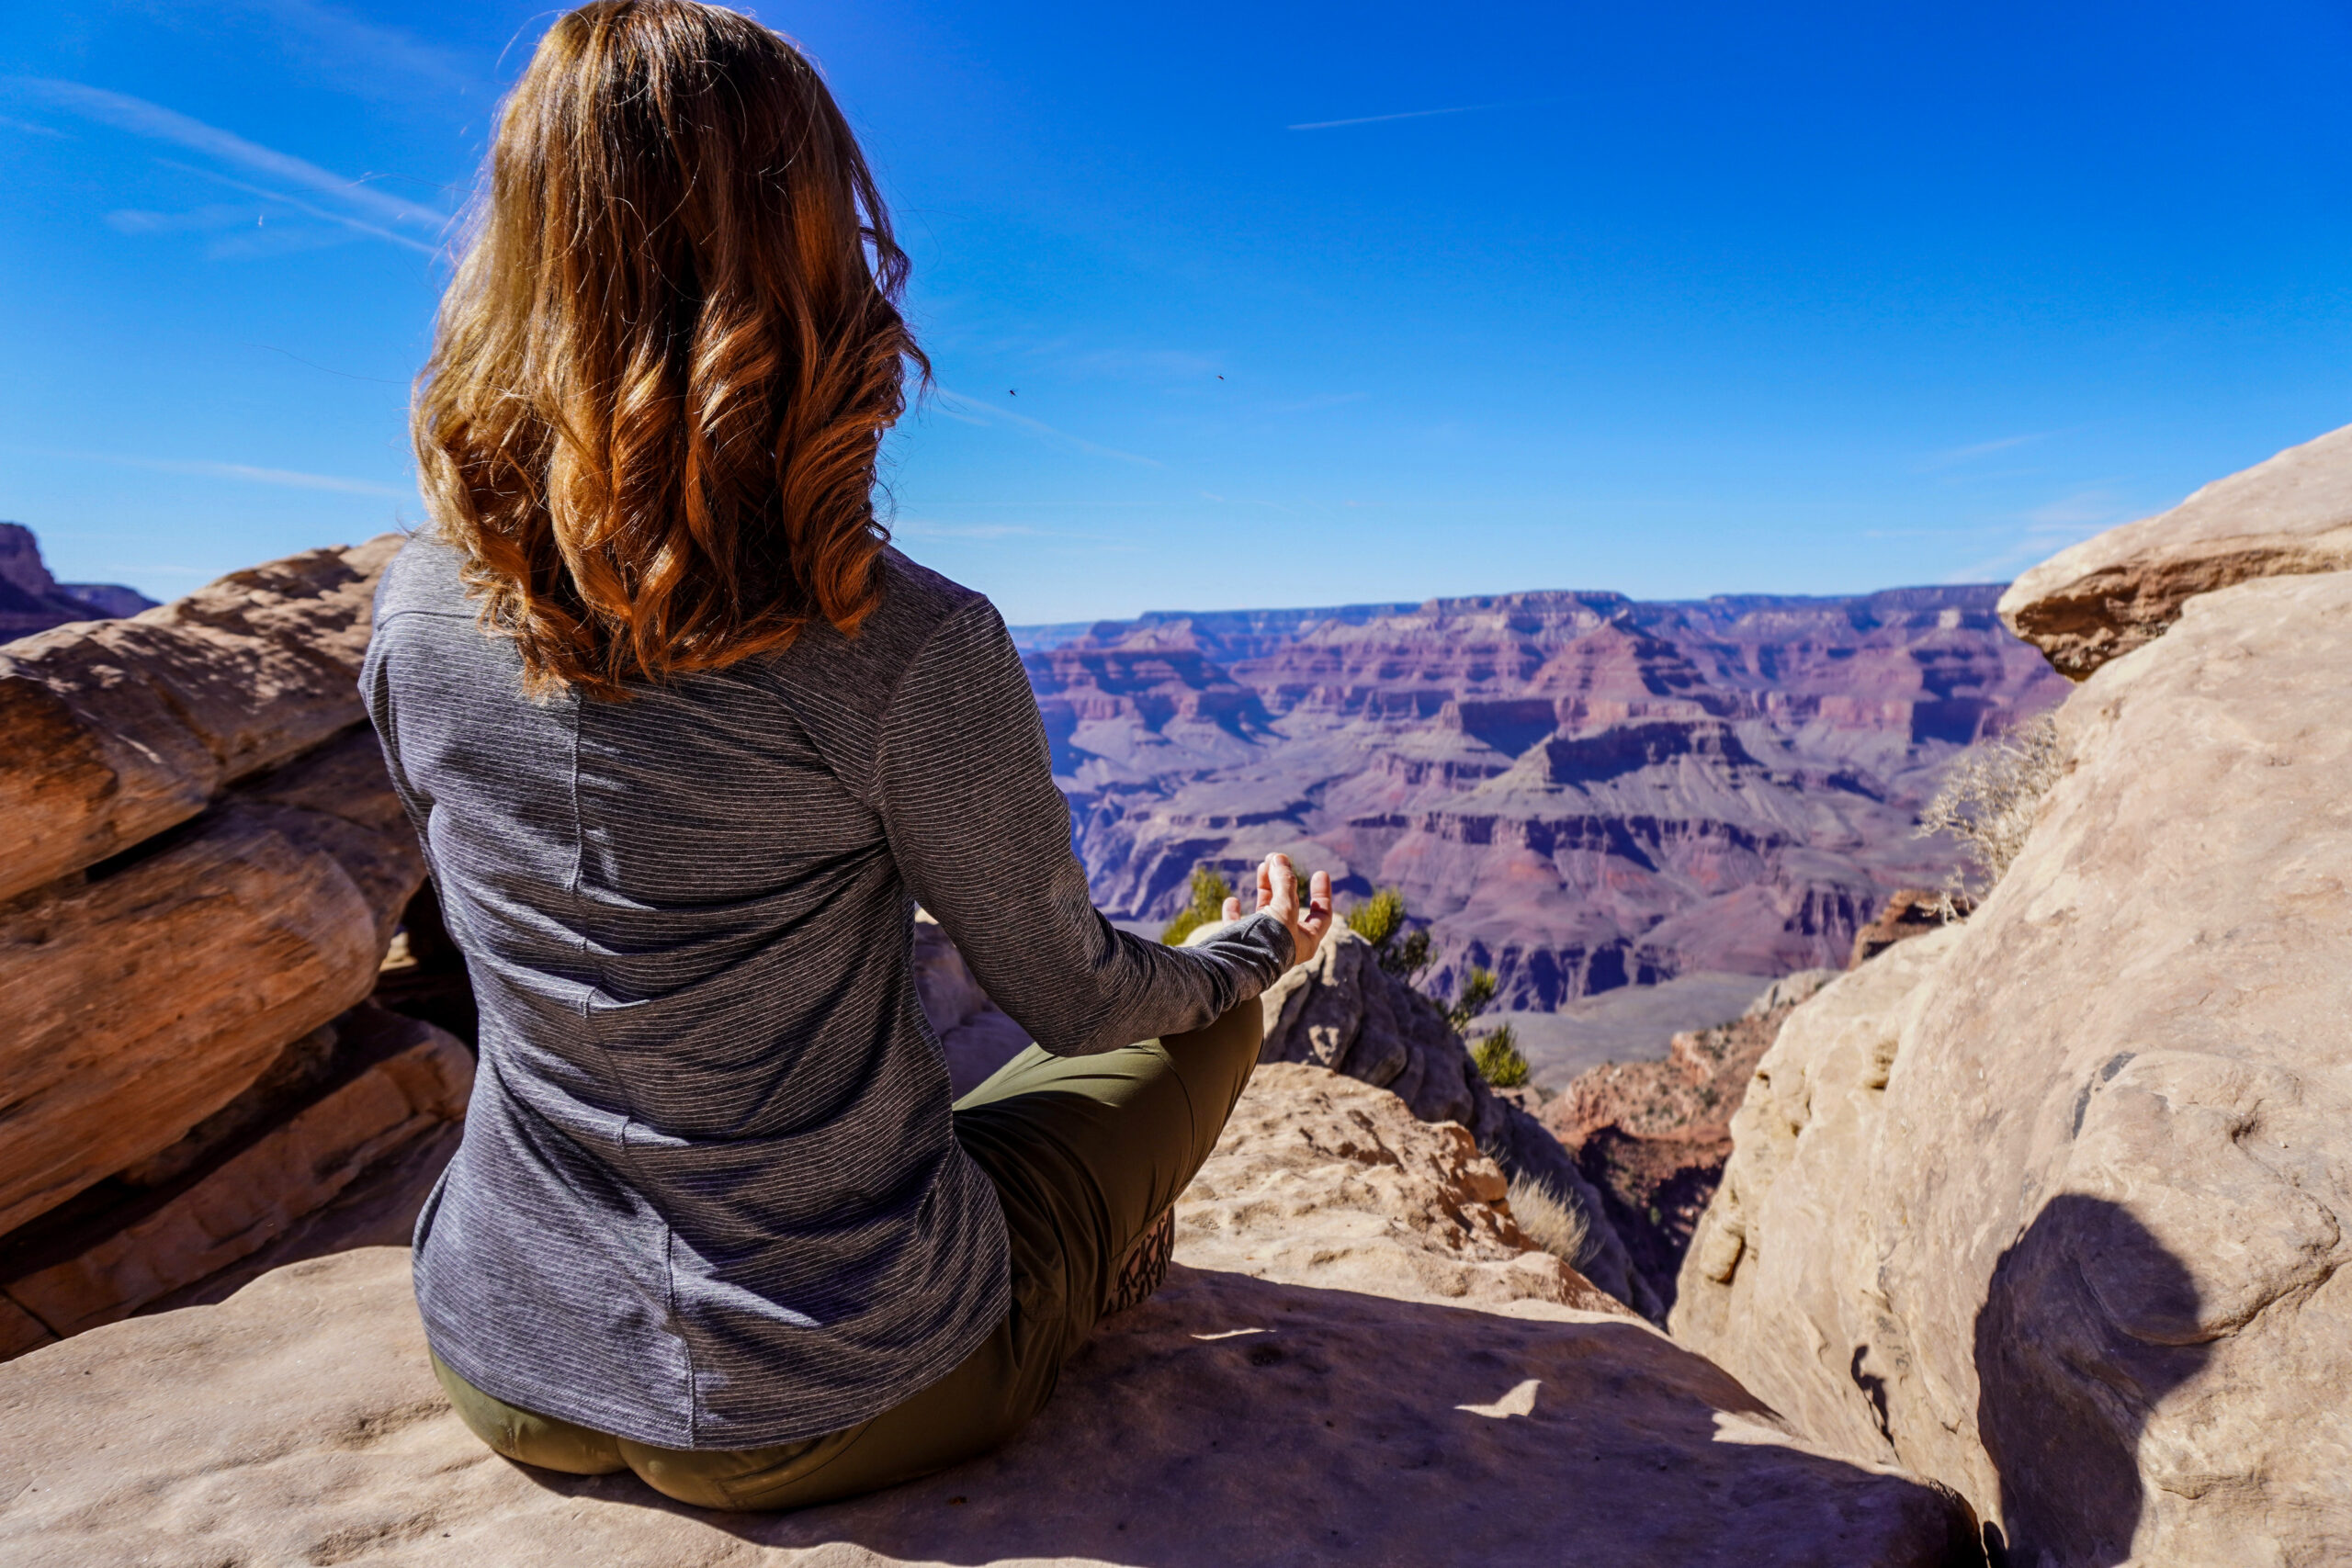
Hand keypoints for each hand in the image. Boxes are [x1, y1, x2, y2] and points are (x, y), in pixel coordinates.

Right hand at [1221, 853, 1333, 969]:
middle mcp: (1284, 943)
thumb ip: (1285, 882)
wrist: (1235, 969)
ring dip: (1265, 887)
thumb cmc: (1268, 942)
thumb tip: (1280, 858)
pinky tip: (1233, 900)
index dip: (1323, 893)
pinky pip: (1236, 925)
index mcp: (1304, 941)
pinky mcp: (1237, 943)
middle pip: (1289, 906)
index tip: (1320, 873)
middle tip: (1278, 859)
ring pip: (1265, 911)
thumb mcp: (1284, 908)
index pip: (1321, 915)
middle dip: (1285, 881)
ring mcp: (1261, 943)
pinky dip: (1234, 912)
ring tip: (1263, 865)